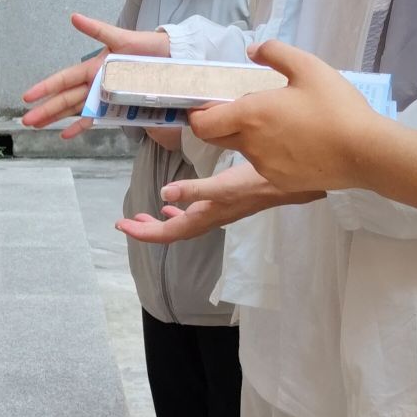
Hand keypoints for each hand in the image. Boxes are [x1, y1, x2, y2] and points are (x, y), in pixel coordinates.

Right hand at [19, 14, 171, 135]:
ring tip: (37, 126)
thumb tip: (74, 17)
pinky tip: (66, 133)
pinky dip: (80, 125)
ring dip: (56, 118)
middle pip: (65, 98)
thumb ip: (97, 29)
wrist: (171, 58)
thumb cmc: (147, 46)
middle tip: (26, 120)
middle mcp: (94, 83)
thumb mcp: (122, 38)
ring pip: (74, 109)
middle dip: (45, 109)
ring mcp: (103, 96)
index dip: (45, 88)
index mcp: (93, 67)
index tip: (28, 96)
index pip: (63, 79)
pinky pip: (95, 118)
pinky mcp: (115, 105)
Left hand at [114, 162, 320, 242]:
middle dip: (147, 230)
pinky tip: (173, 204)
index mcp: (206, 216)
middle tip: (124, 223)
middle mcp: (211, 218)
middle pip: (172, 233)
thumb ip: (195, 190)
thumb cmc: (261, 182)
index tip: (120, 226)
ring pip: (184, 224)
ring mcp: (220, 212)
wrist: (296, 184)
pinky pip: (196, 213)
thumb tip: (164, 195)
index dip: (143, 232)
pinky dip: (180, 211)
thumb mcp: (226, 184)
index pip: (169, 234)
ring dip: (161, 223)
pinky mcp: (228, 203)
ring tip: (141, 216)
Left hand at [187, 41, 384, 194]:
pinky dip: (271, 153)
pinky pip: (265, 165)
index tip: (209, 104)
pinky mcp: (281, 182)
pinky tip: (296, 143)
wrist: (365, 152)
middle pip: (217, 138)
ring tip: (281, 123)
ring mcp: (264, 167)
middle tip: (244, 109)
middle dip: (220, 124)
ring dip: (250, 137)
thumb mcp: (308, 66)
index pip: (202, 124)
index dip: (199, 115)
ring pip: (243, 150)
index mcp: (249, 115)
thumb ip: (275, 52)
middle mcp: (250, 144)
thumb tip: (252, 50)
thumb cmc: (335, 106)